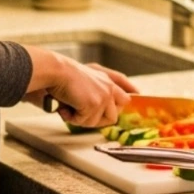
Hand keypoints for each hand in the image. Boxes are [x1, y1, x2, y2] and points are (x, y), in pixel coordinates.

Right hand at [23, 47, 138, 126]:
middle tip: (83, 115)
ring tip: (70, 109)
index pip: (125, 93)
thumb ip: (96, 86)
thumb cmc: (64, 73)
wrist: (57, 71)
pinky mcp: (95, 105)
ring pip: (99, 122)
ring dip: (83, 120)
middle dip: (99, 119)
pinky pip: (85, 122)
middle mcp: (109, 88)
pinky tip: (65, 108)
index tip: (135, 96)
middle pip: (115, 114)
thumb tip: (100, 100)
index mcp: (107, 80)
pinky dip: (72, 119)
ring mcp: (104, 97)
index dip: (129, 96)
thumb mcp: (84, 76)